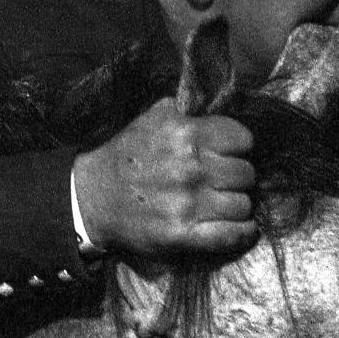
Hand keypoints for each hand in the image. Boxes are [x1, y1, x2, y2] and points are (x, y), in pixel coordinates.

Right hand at [72, 97, 258, 258]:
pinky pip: (233, 234)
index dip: (238, 147)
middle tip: (224, 181)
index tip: (230, 154)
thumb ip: (187, 111)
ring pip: (243, 204)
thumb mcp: (153, 118)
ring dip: (236, 205)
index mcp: (185, 134)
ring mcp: (188, 203)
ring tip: (224, 203)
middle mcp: (190, 167)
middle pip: (246, 173)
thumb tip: (219, 102)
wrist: (92, 198)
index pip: (242, 139)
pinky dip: (241, 233)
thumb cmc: (127, 156)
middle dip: (238, 177)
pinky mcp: (183, 234)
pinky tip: (239, 228)